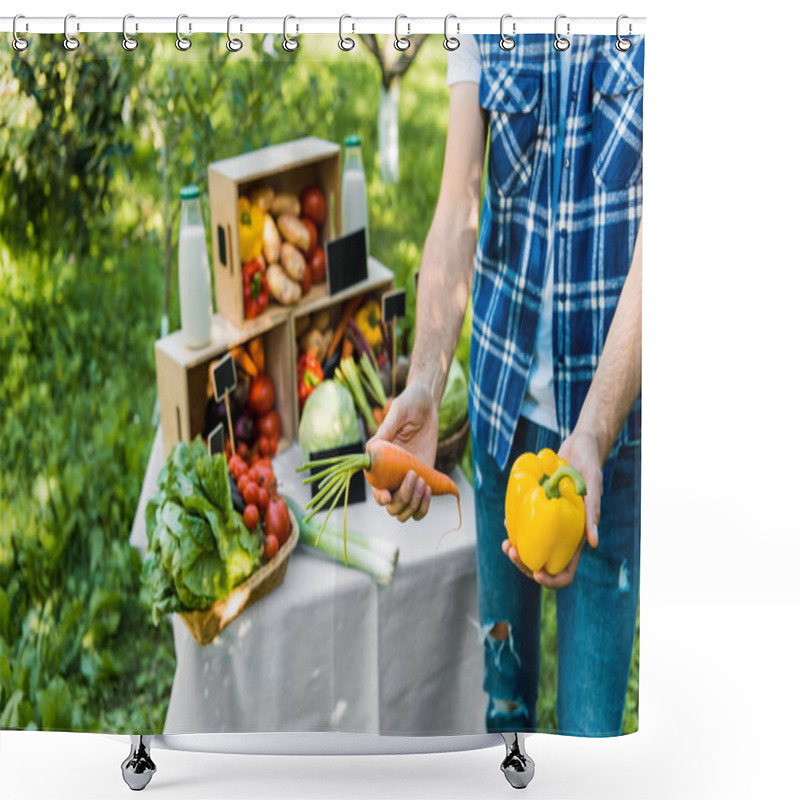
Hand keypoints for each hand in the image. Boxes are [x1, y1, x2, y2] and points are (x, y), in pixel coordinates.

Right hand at [368, 382, 437, 521]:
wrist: (427, 404)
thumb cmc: (409, 405)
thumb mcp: (397, 414)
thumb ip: (385, 431)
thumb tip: (369, 449)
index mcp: (380, 462)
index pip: (376, 489)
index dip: (380, 496)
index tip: (387, 494)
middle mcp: (393, 475)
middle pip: (391, 506)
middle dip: (402, 499)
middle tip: (414, 476)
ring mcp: (409, 480)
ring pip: (405, 510)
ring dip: (414, 504)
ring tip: (423, 481)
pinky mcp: (425, 479)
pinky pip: (421, 505)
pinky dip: (425, 505)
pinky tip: (429, 487)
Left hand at [501, 426, 603, 588]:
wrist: (578, 447)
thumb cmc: (590, 465)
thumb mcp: (593, 486)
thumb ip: (593, 513)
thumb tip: (593, 544)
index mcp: (577, 538)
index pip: (565, 572)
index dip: (552, 580)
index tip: (536, 573)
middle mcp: (562, 535)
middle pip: (542, 564)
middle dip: (525, 565)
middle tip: (512, 552)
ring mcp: (549, 524)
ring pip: (531, 549)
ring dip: (517, 552)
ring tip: (506, 544)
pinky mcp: (539, 511)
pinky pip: (525, 526)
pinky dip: (516, 529)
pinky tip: (508, 522)